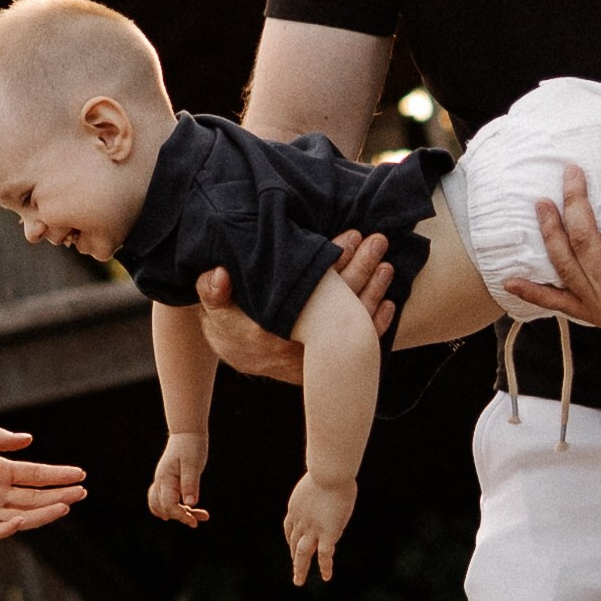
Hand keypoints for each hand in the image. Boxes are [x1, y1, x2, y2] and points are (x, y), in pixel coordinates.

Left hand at [0, 429, 84, 538]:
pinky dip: (8, 528)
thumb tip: (29, 439)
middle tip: (82, 493)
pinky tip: (22, 520)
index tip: (81, 474)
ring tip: (65, 506)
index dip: (57, 475)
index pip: (35, 475)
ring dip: (42, 513)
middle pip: (34, 497)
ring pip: (21, 515)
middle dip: (58, 495)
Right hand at [149, 433, 209, 527]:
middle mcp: (160, 482)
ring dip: (179, 514)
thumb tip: (191, 503)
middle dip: (180, 516)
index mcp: (165, 479)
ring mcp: (163, 482)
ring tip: (199, 515)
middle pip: (163, 509)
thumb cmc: (191, 447)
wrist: (187, 433)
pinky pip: (166, 500)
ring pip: (163, 506)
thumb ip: (190, 484)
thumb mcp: (193, 465)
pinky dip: (176, 507)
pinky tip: (189, 509)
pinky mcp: (168, 482)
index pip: (168, 505)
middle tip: (200, 518)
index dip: (180, 515)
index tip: (195, 521)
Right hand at [196, 236, 393, 381]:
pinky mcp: (324, 364)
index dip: (332, 262)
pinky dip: (372, 326)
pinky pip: (354, 349)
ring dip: (372, 294)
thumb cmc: (227, 317)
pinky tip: (388, 304)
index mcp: (271, 329)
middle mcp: (296, 348)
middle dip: (360, 270)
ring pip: (350, 327)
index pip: (310, 291)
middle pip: (336, 306)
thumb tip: (218, 276)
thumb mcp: (213, 303)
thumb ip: (212, 290)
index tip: (350, 237)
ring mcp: (313, 359)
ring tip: (386, 266)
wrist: (235, 350)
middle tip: (377, 241)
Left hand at [283, 469, 356, 588]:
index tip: (293, 545)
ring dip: (300, 568)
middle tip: (295, 571)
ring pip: (302, 553)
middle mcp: (300, 521)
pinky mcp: (327, 533)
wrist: (329, 473)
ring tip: (298, 581)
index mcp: (296, 508)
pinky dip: (325, 567)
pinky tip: (327, 577)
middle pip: (294, 543)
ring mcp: (312, 528)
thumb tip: (331, 484)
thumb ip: (321, 487)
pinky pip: (324, 554)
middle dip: (294, 557)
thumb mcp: (320, 479)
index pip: (290, 528)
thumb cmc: (328, 469)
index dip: (291, 539)